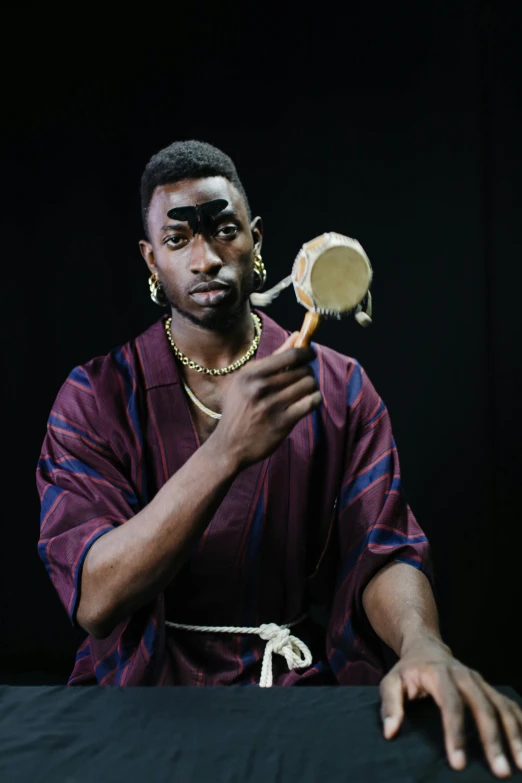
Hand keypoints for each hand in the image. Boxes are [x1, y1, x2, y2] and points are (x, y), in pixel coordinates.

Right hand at [210, 332, 321, 469]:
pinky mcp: (282, 423)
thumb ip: (274, 358)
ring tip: (306, 390)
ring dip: (312, 386)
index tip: (311, 354)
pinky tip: (310, 401)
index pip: (290, 355)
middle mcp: (259, 388)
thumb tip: (298, 335)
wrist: (229, 446)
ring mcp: (271, 406)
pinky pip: (311, 403)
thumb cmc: (239, 409)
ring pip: (309, 385)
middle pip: (303, 370)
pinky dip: (315, 399)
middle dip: (308, 372)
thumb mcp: (247, 381)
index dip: (307, 352)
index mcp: (250, 374)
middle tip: (304, 378)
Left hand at [380, 637, 521, 777]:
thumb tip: (390, 731)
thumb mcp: (391, 681)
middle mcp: (465, 675)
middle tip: (499, 770)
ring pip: (502, 706)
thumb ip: (389, 703)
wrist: (426, 647)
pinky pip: (509, 705)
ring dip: (514, 735)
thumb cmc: (408, 670)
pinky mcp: (489, 688)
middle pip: (483, 706)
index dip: (455, 732)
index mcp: (439, 674)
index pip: (451, 704)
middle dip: (493, 739)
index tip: (458, 762)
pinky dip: (521, 723)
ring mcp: (480, 681)